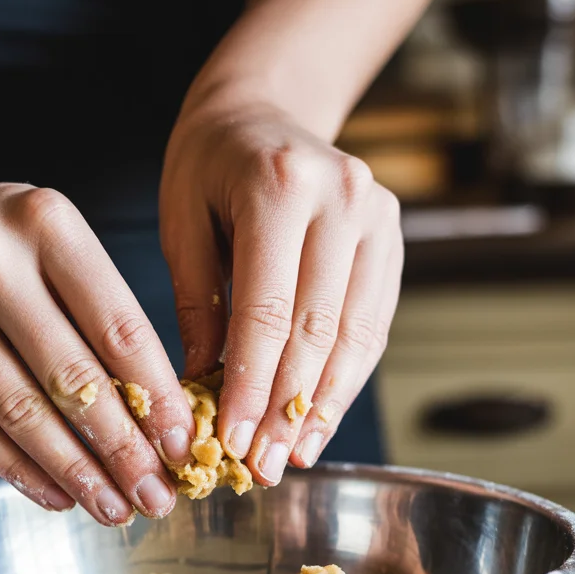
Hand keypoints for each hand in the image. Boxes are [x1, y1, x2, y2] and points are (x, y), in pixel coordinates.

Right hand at [0, 176, 194, 523]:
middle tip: (155, 494)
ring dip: (74, 471)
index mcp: (45, 222)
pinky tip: (58, 495)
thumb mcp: (60, 245)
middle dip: (122, 448)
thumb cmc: (1, 244)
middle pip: (71, 377)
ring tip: (113, 507)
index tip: (184, 446)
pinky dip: (20, 470)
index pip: (119, 327)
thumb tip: (163, 421)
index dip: (157, 397)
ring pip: (19, 411)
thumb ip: (105, 315)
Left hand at [160, 98, 402, 485]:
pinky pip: (373, 323)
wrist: (263, 108)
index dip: (250, 387)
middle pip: (316, 331)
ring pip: (355, 335)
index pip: (267, 313)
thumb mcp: (182, 224)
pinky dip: (347, 377)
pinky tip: (319, 418)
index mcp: (279, 186)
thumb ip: (196, 306)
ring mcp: (378, 214)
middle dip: (285, 409)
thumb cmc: (208, 166)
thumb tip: (202, 392)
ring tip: (292, 456)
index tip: (229, 443)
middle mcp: (342, 197)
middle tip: (260, 465)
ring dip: (324, 405)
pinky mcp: (392, 237)